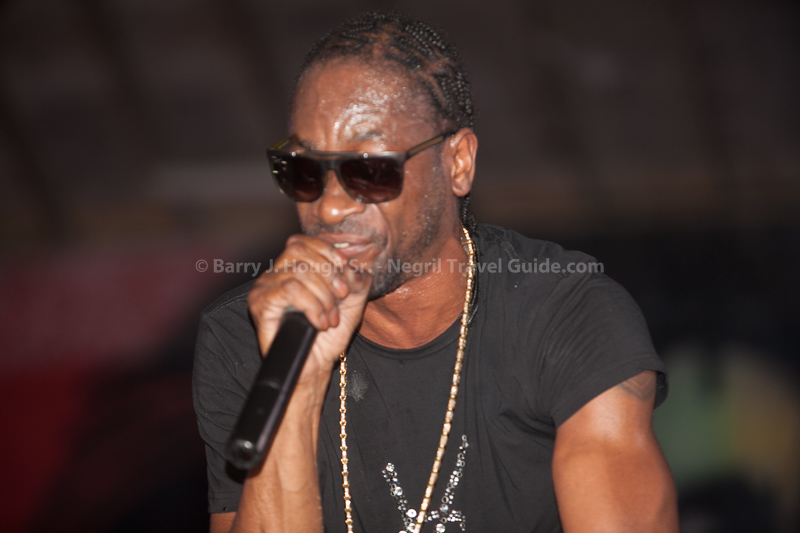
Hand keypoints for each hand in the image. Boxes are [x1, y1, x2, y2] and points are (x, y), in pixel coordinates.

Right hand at [247, 234, 371, 385]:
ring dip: (323, 296)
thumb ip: (356, 278)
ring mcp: (264, 288)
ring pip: (298, 272)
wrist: (315, 365)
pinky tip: (319, 323)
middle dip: (328, 273)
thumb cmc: (328, 335)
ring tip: (330, 318)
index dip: (325, 250)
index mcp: (291, 268)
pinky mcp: (260, 304)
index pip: (301, 241)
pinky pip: (289, 290)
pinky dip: (312, 305)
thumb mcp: (352, 301)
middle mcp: (274, 275)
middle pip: (298, 250)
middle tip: (341, 296)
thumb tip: (352, 265)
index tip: (344, 270)